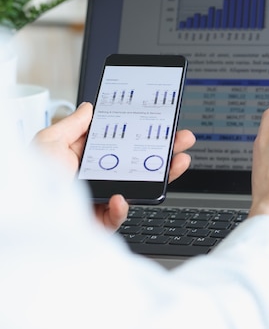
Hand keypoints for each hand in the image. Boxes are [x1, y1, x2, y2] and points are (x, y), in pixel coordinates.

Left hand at [33, 102, 195, 229]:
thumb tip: (89, 108)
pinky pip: (119, 215)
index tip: (161, 123)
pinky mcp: (101, 220)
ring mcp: (102, 198)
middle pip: (139, 162)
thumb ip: (71, 125)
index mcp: (86, 157)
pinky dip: (122, 208)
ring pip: (140, 187)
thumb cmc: (31, 182)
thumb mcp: (48, 142)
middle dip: (165, 150)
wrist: (26, 215)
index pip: (123, 143)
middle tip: (181, 139)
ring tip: (177, 162)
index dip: (143, 133)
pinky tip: (121, 197)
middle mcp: (98, 177)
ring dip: (163, 174)